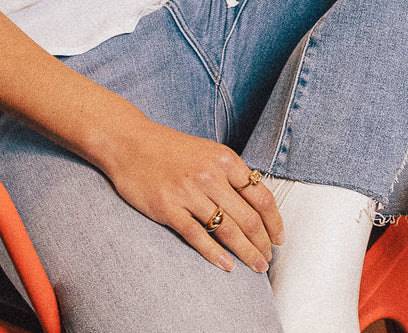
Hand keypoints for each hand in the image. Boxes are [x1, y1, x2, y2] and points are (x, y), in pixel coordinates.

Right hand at [103, 118, 283, 272]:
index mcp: (224, 159)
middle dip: (263, 244)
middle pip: (248, 219)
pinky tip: (227, 266)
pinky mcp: (168, 208)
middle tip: (267, 260)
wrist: (129, 141)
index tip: (279, 239)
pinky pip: (198, 237)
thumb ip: (230, 173)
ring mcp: (189, 192)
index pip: (261, 197)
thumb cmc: (169, 148)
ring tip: (255, 267)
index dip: (274, 223)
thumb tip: (256, 204)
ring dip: (246, 253)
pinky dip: (216, 255)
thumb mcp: (207, 151)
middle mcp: (210, 175)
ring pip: (228, 231)